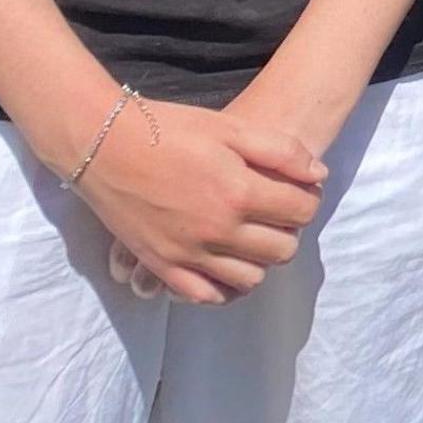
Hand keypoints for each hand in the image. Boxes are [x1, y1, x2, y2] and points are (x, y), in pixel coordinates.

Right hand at [65, 97, 325, 303]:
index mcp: (240, 193)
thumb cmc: (168, 129)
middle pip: (283, 249)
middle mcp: (218, 231)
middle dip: (288, 230)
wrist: (103, 143)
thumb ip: (281, 152)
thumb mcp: (231, 127)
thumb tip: (319, 176)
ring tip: (250, 236)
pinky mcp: (162, 266)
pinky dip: (222, 285)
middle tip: (274, 213)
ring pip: (250, 278)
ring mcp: (188, 254)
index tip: (297, 191)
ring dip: (259, 259)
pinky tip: (223, 263)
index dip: (307, 199)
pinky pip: (206, 295)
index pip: (302, 211)